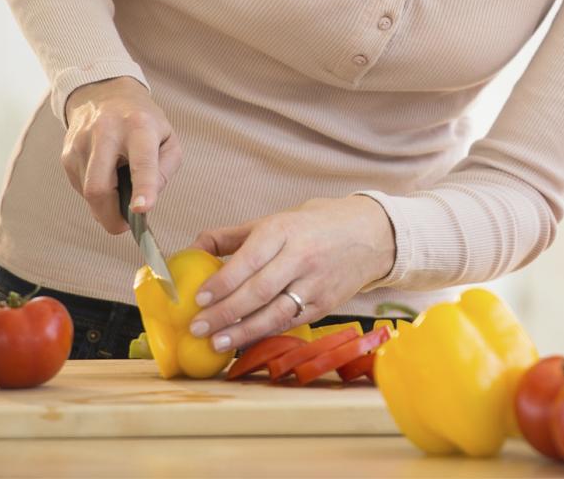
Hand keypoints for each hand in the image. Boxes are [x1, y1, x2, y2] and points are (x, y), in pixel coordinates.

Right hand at [62, 77, 180, 232]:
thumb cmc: (144, 122)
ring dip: (105, 205)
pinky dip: (96, 193)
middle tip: (126, 225)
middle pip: (99, 187)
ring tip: (120, 191)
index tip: (141, 209)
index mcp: (138, 128)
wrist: (104, 94)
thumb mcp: (168, 139)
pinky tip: (107, 178)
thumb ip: (165, 170)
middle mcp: (106, 133)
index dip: (143, 188)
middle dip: (111, 215)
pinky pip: (80, 187)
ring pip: (87, 192)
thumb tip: (145, 201)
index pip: (140, 162)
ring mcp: (81, 143)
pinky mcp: (66, 153)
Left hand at [187, 196, 395, 351]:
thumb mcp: (275, 220)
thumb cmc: (315, 226)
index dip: (222, 282)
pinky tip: (245, 341)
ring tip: (217, 342)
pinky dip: (265, 333)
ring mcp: (316, 283)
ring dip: (242, 332)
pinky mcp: (327, 304)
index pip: (248, 260)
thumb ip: (232, 236)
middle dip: (224, 313)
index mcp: (284, 230)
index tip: (198, 298)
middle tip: (198, 326)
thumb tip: (191, 250)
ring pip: (275, 313)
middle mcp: (301, 257)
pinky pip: (291, 322)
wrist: (372, 235)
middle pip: (258, 291)